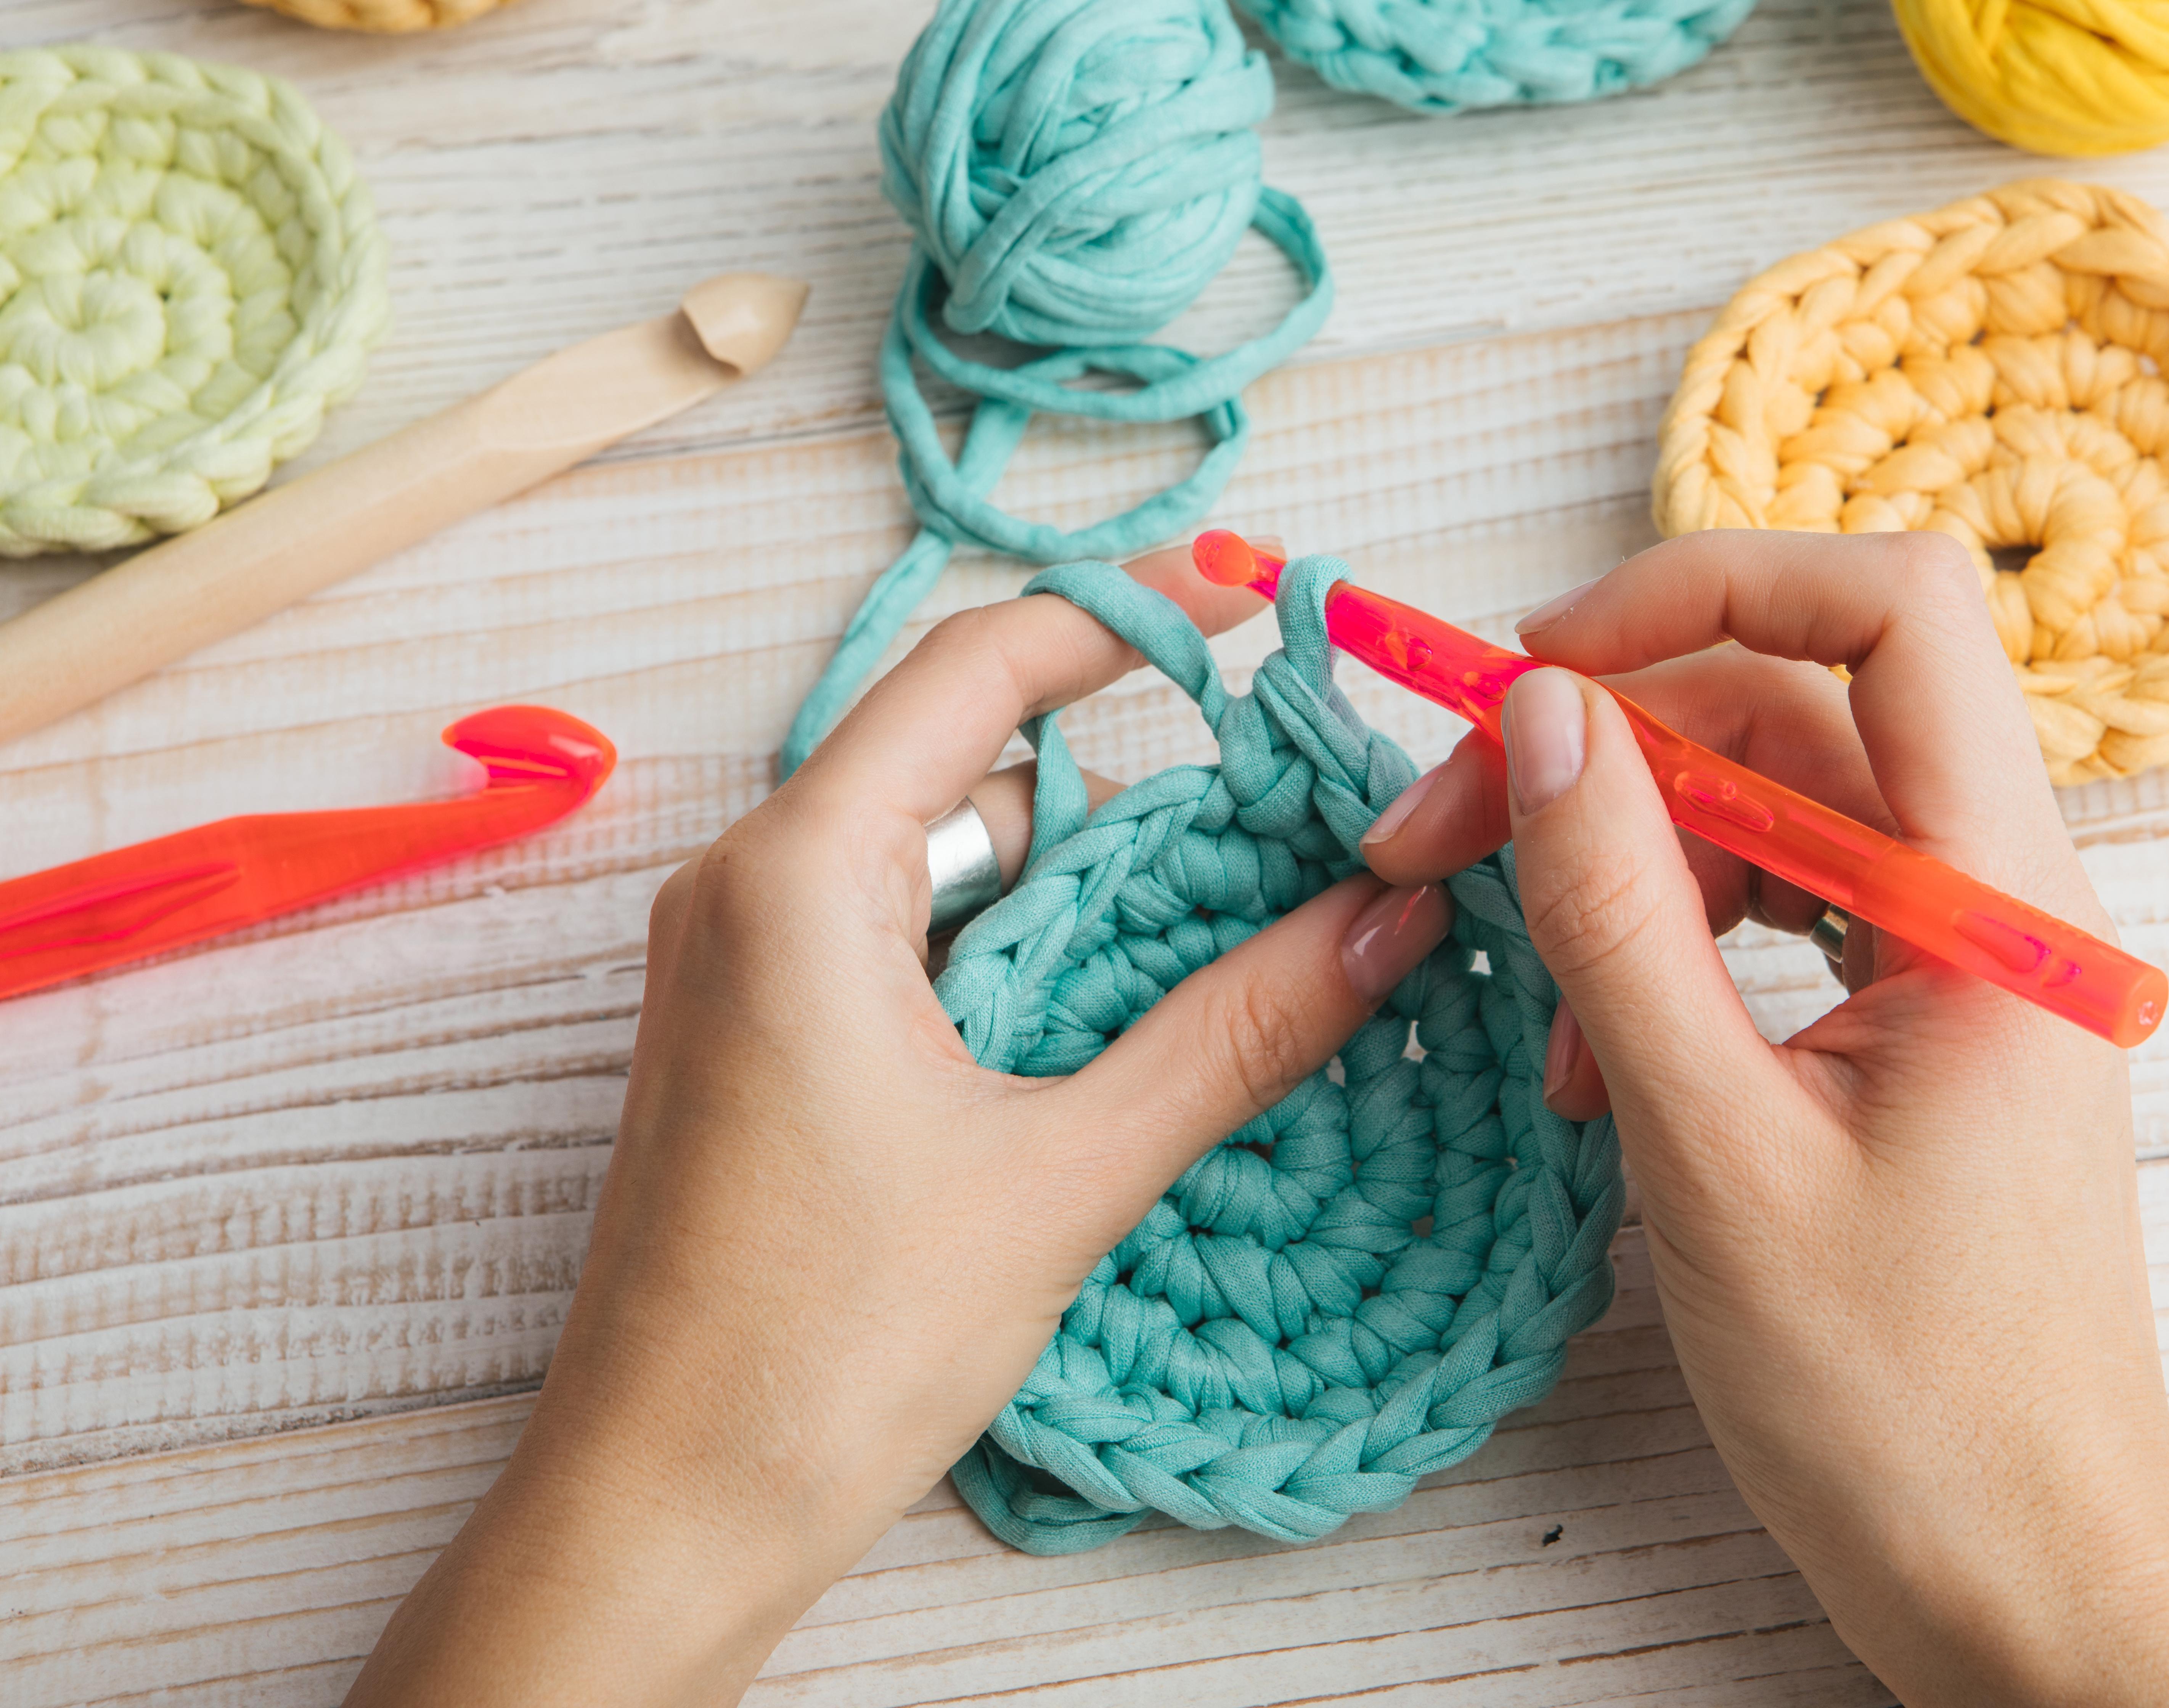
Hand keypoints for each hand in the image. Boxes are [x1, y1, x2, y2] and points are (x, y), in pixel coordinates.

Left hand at [346, 544, 1453, 1706]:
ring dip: (1078, 899)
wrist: (657, 1512)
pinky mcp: (755, 1038)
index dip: (1122, 616)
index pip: (979, 668)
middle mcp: (747, 889)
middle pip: (972, 768)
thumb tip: (1385, 922)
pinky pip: (903, 940)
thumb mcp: (1063, 1173)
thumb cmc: (820, 1350)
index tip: (1240, 601)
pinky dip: (1013, 961)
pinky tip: (1107, 1032)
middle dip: (1127, 795)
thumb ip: (1231, 1032)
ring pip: (947, 863)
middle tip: (1276, 838)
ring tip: (1213, 961)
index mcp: (798, 875)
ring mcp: (740, 966)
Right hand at [1361, 530, 2168, 1706]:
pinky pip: (1775, 924)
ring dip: (1622, 874)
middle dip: (1602, 753)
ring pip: (1765, 820)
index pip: (1888, 613)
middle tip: (1431, 835)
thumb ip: (1621, 916)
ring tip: (1534, 1008)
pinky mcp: (1914, 1034)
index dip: (1704, 586)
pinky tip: (1596, 1061)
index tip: (1534, 665)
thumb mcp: (1715, 1150)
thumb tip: (1537, 715)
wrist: (2019, 1590)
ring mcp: (1955, 967)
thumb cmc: (1904, 1408)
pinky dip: (1668, 959)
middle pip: (1787, 716)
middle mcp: (1992, 900)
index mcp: (1998, 897)